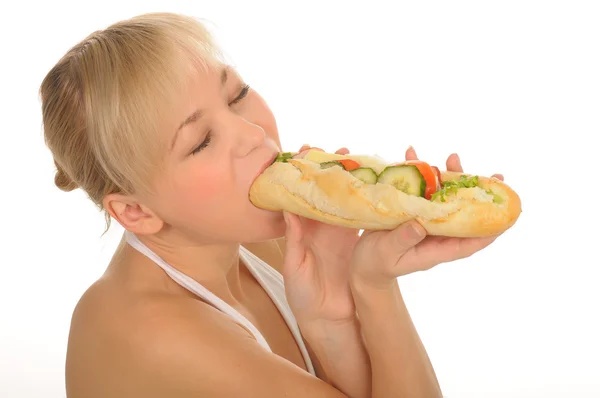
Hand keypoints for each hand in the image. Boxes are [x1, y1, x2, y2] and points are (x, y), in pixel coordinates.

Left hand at [281, 145, 360, 325]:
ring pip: (347, 200)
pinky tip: (376, 188)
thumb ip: (293, 239)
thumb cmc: (302, 293)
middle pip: (328, 191)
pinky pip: (363, 219)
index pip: (302, 194)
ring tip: (358, 159)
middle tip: (341, 149)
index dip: (303, 173)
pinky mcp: (358, 243)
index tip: (304, 150)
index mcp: (303, 228)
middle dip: (333, 168)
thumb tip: (288, 210)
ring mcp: (342, 232)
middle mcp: (323, 225)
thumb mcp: (294, 265)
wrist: (325, 316)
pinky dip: (368, 204)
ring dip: (353, 180)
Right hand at [351, 146, 504, 287]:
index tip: (507, 212)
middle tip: (494, 174)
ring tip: (452, 156)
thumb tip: (420, 224)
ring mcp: (422, 219)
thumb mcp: (388, 255)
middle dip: (476, 192)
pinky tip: (410, 154)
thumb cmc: (375, 266)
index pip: (471, 241)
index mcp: (436, 249)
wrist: (362, 266)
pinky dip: (416, 172)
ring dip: (448, 176)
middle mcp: (435, 232)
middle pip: (462, 212)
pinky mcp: (408, 209)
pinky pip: (417, 189)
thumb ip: (403, 240)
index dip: (491, 229)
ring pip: (442, 196)